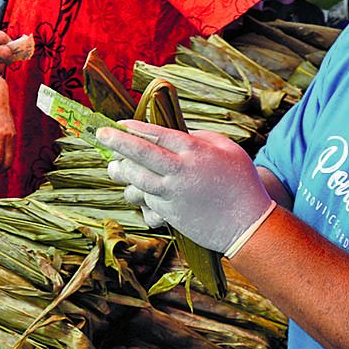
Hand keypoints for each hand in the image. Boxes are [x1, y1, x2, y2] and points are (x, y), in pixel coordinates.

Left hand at [98, 121, 272, 253]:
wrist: (249, 224)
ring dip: (122, 173)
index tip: (119, 123)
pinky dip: (141, 198)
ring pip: (135, 180)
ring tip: (115, 168)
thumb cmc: (242, 183)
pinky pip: (145, 204)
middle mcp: (180, 171)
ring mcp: (172, 195)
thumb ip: (200, 138)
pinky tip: (142, 194)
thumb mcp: (228, 149)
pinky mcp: (169, 215)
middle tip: (100, 134)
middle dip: (115, 142)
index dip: (135, 127)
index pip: (157, 134)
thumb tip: (176, 136)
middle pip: (139, 153)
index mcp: (194, 151)